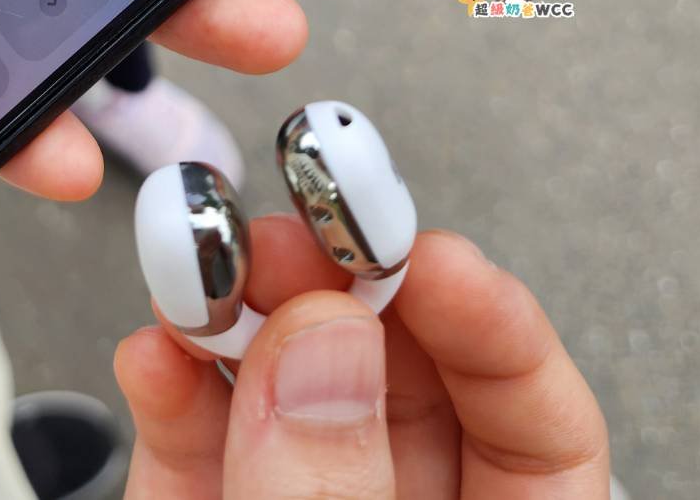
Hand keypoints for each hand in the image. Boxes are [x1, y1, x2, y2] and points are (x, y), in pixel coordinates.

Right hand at [117, 224, 609, 497]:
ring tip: (210, 256)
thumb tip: (324, 348)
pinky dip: (170, 386)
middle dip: (343, 290)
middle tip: (300, 227)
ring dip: (243, 313)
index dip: (491, 326)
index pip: (539, 429)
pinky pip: (194, 444)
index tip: (421, 253)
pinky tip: (160, 346)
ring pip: (287, 397)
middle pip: (398, 385)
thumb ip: (333, 499)